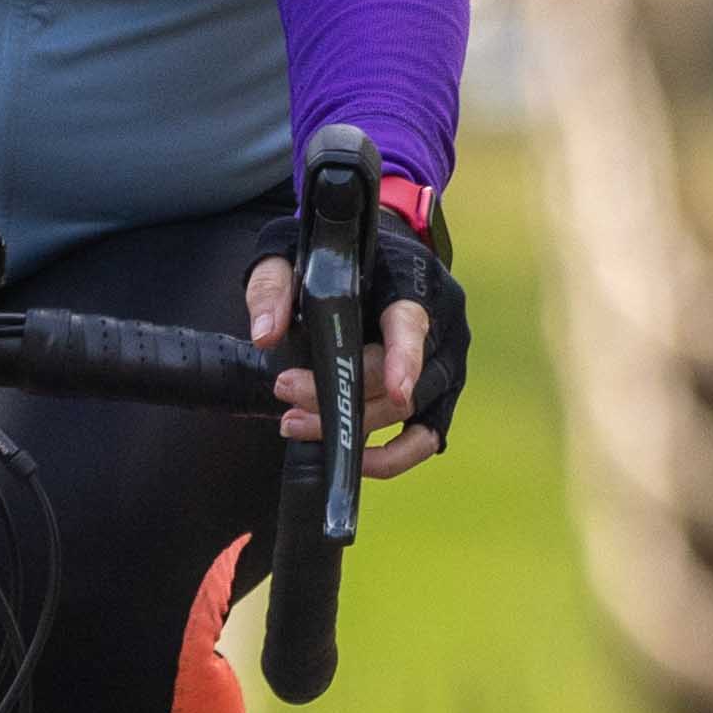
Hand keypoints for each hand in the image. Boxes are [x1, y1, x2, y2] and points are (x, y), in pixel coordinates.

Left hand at [240, 169, 465, 476]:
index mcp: (414, 283)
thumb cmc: (336, 256)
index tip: (395, 391)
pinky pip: (426, 439)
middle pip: (404, 380)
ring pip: (413, 415)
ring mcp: (447, 364)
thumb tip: (265, 336)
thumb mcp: (293, 253)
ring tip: (297, 424)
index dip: (406, 360)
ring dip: (357, 429)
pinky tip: (352, 459)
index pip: (413, 325)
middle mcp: (443, 326)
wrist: (377, 254)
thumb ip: (274, 288)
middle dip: (343, 396)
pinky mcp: (441, 394)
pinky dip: (393, 457)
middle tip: (284, 389)